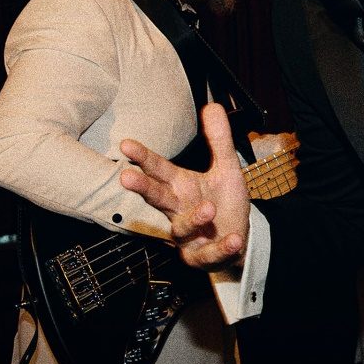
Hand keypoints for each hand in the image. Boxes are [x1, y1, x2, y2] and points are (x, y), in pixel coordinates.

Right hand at [119, 102, 250, 269]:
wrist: (237, 239)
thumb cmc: (224, 203)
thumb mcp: (226, 168)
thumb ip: (219, 139)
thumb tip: (212, 106)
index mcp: (180, 186)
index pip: (158, 169)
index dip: (143, 157)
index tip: (126, 144)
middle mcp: (177, 210)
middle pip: (157, 198)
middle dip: (142, 188)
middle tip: (127, 177)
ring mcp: (187, 236)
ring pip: (181, 228)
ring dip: (193, 218)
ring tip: (209, 208)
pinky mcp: (202, 257)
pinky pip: (209, 254)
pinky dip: (221, 247)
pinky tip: (232, 238)